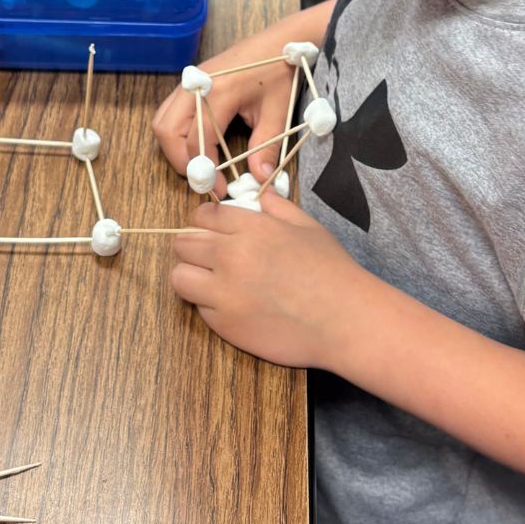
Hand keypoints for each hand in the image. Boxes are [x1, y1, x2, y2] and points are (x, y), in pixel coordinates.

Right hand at [151, 43, 297, 196]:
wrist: (280, 41)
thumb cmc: (280, 71)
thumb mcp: (277, 113)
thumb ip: (266, 148)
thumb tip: (259, 179)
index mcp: (218, 91)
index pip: (197, 141)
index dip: (206, 171)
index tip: (220, 188)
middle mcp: (195, 85)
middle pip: (167, 132)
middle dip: (181, 161)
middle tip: (204, 180)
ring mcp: (189, 82)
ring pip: (162, 122)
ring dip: (174, 148)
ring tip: (200, 165)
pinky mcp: (190, 83)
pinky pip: (169, 112)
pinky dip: (175, 134)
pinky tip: (199, 146)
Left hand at [170, 192, 363, 368]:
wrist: (345, 320)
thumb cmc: (332, 272)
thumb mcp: (307, 227)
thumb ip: (277, 208)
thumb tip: (260, 198)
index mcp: (251, 229)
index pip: (202, 216)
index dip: (206, 222)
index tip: (214, 231)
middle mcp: (231, 257)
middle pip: (183, 243)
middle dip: (194, 247)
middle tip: (211, 257)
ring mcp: (224, 293)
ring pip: (179, 277)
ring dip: (191, 276)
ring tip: (211, 281)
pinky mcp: (224, 325)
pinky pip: (198, 308)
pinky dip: (208, 305)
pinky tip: (231, 304)